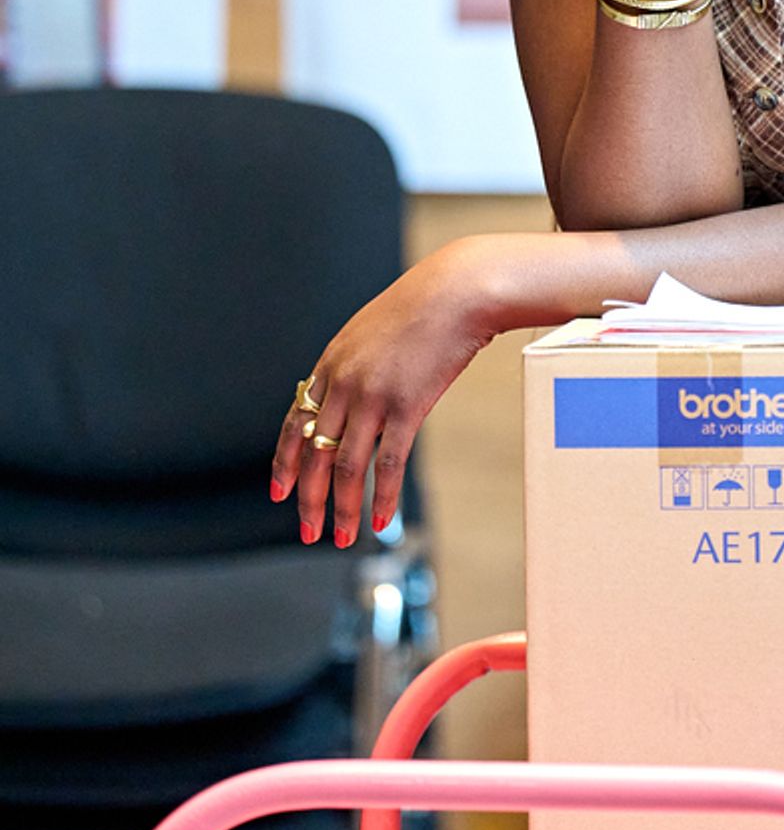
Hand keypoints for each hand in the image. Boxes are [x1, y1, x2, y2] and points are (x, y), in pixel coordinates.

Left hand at [271, 239, 492, 546]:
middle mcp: (344, 382)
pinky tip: (381, 522)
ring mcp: (373, 396)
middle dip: (308, 498)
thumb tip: (353, 400)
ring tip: (341, 538)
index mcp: (331, 363)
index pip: (296, 422)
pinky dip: (380, 498)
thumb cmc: (423, 309)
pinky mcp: (407, 407)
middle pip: (314, 453)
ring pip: (345, 466)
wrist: (457, 291)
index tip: (279, 493)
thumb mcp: (373, 332)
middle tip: (308, 530)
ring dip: (342, 509)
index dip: (284, 462)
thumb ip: (356, 367)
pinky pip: (386, 464)